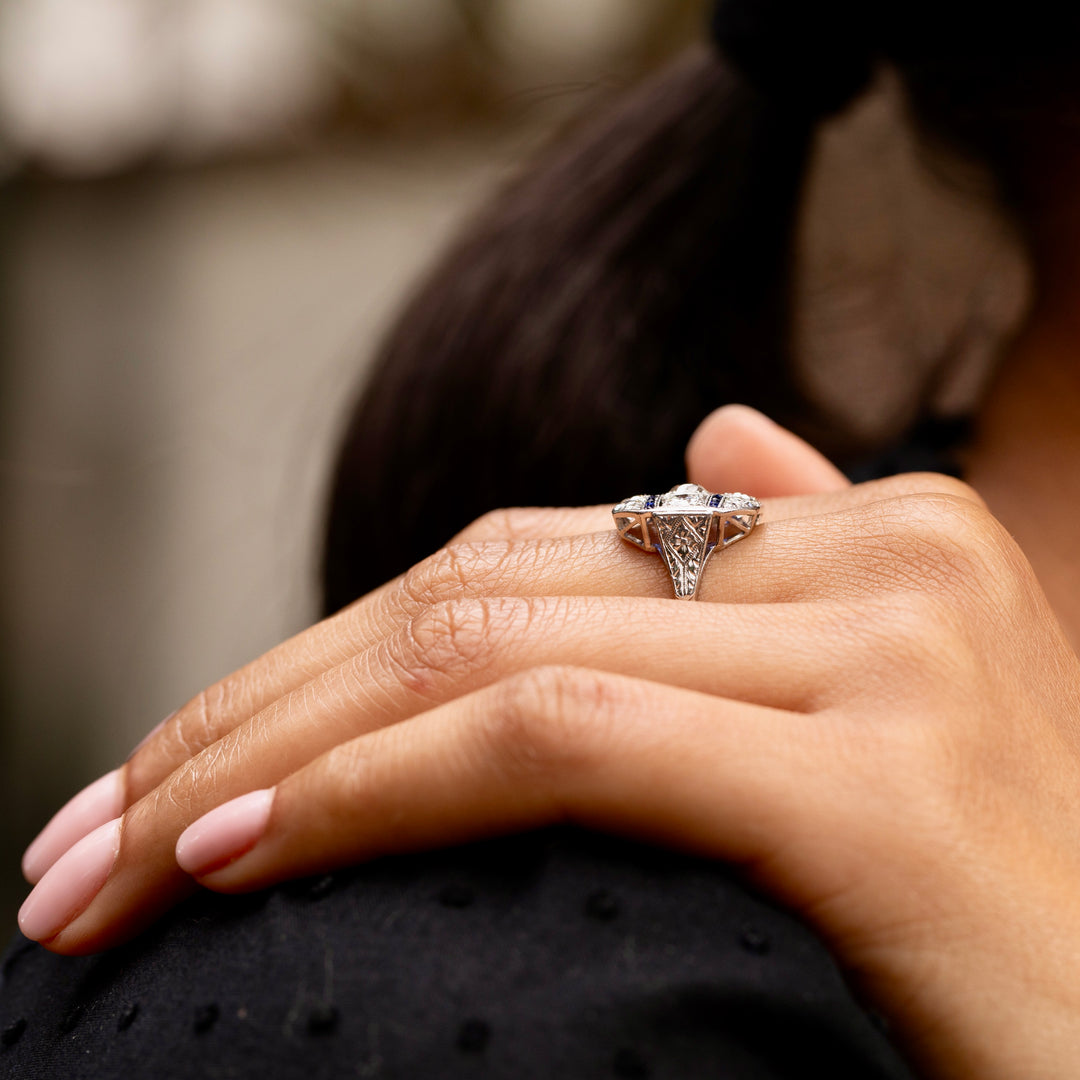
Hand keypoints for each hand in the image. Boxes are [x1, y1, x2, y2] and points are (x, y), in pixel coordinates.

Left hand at [19, 407, 1079, 1076]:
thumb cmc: (994, 921)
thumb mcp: (896, 722)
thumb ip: (793, 572)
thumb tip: (704, 448)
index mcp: (878, 535)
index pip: (532, 562)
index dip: (335, 652)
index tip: (190, 762)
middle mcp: (886, 556)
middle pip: (487, 591)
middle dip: (263, 705)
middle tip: (96, 831)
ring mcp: (894, 650)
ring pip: (498, 652)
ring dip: (278, 752)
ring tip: (125, 858)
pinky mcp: (886, 778)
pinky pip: (563, 741)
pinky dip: (380, 790)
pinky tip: (243, 853)